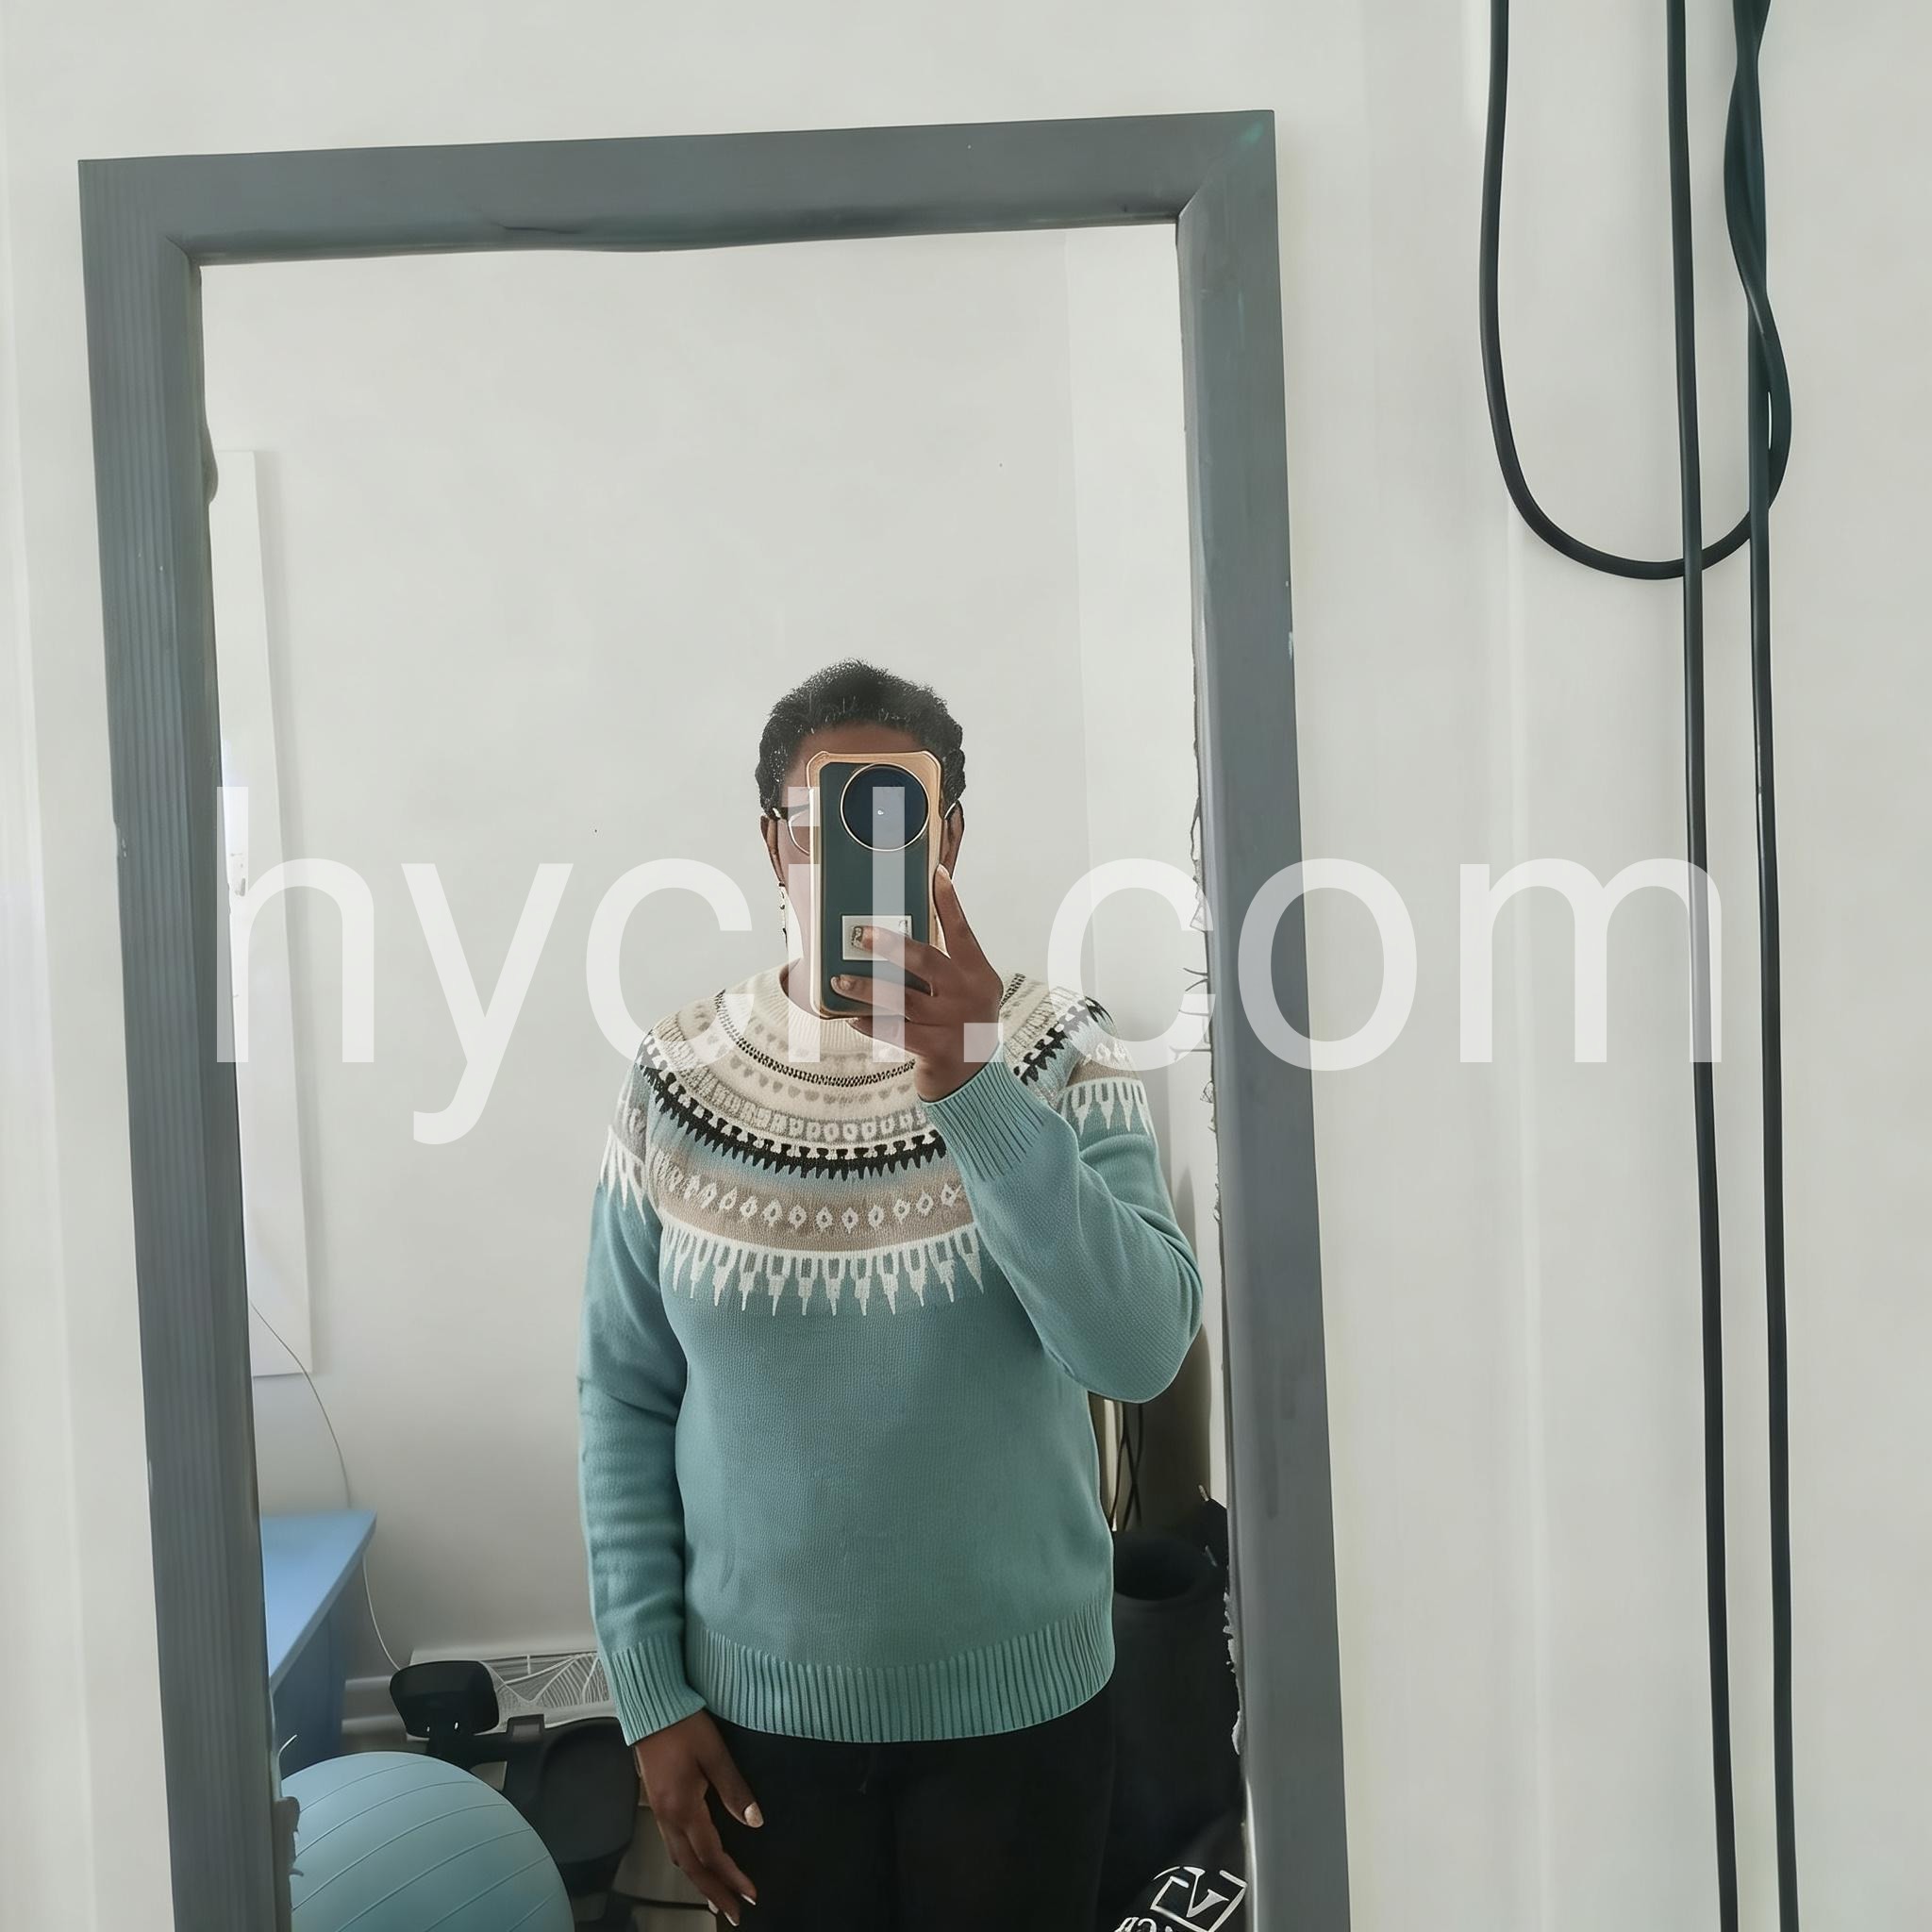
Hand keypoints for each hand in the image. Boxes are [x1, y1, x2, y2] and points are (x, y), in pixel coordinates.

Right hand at [633, 1709, 759, 1923]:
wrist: (651, 1706)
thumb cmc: (684, 1725)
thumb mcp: (715, 1754)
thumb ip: (735, 1790)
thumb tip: (755, 1822)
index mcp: (683, 1807)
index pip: (712, 1854)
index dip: (732, 1877)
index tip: (750, 1895)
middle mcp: (668, 1816)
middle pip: (692, 1866)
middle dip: (714, 1891)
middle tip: (733, 1913)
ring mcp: (658, 1810)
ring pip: (679, 1857)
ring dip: (698, 1879)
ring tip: (716, 1897)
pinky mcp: (656, 1801)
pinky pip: (671, 1843)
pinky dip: (686, 1860)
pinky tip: (694, 1862)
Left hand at [833, 866, 1004, 1100]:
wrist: (976, 1083)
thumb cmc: (961, 1029)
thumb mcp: (965, 995)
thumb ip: (943, 971)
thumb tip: (895, 943)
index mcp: (979, 975)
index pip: (962, 932)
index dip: (949, 902)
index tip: (935, 874)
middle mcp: (969, 995)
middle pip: (927, 960)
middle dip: (891, 945)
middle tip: (860, 934)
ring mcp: (954, 1023)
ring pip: (903, 999)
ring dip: (867, 988)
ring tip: (839, 980)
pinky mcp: (937, 1049)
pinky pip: (895, 1032)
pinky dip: (870, 1024)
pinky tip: (850, 1017)